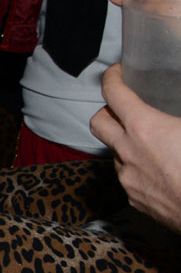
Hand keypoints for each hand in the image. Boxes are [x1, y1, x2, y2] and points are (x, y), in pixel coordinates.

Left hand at [90, 64, 180, 232]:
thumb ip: (179, 115)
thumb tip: (177, 117)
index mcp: (145, 127)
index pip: (114, 93)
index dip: (112, 78)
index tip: (116, 73)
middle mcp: (128, 151)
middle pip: (98, 122)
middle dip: (107, 111)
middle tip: (123, 109)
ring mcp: (128, 177)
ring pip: (116, 152)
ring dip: (127, 144)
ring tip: (152, 144)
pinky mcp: (134, 199)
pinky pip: (129, 177)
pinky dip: (139, 169)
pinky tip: (161, 171)